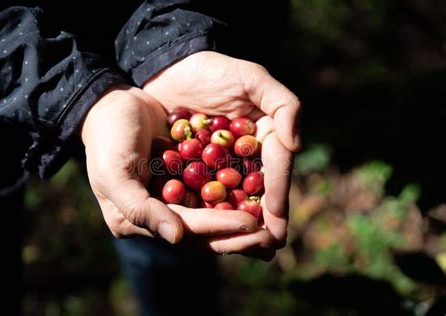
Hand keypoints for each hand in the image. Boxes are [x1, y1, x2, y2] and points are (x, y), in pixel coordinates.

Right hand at [81, 85, 274, 257]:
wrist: (112, 106)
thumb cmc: (108, 139)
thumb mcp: (114, 174)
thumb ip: (140, 209)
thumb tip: (175, 237)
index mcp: (138, 221)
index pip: (186, 230)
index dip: (219, 228)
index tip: (252, 225)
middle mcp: (158, 216)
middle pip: (203, 233)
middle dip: (238, 236)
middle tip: (272, 237)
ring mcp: (173, 199)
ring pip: (212, 216)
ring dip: (241, 223)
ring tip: (272, 227)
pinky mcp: (184, 181)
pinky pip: (213, 193)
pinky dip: (235, 197)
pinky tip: (260, 196)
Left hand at [144, 51, 301, 250]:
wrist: (171, 68)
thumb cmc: (213, 70)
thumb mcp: (253, 78)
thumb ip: (283, 105)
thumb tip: (295, 145)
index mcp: (264, 137)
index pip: (276, 169)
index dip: (278, 193)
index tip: (278, 219)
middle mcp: (245, 156)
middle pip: (258, 192)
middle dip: (264, 220)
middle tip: (268, 247)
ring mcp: (219, 165)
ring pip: (232, 199)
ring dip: (238, 224)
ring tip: (245, 248)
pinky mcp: (193, 169)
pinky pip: (201, 194)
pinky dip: (207, 212)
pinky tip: (209, 233)